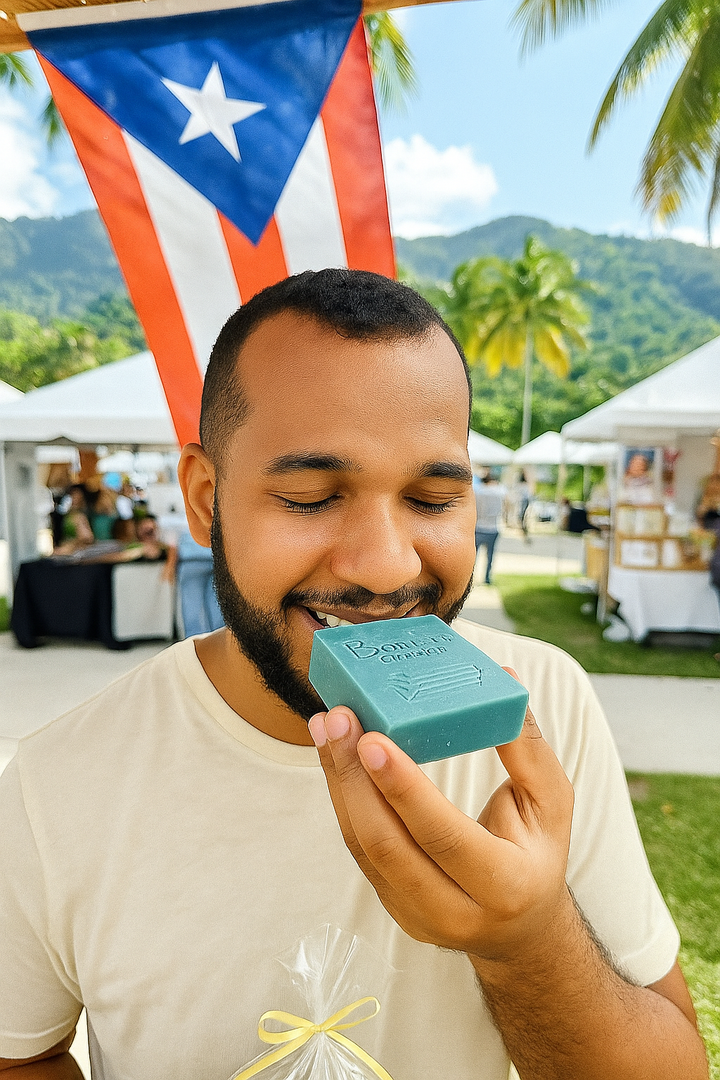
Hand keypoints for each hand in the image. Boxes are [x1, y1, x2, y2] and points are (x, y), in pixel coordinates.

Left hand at [309, 675, 574, 961]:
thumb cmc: (537, 852)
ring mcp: (418, 916)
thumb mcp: (551, 802)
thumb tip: (504, 678)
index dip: (403, 789)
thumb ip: (528, 746)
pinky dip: (344, 799)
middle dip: (354, 777)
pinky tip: (335, 757)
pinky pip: (359, 850)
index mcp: (506, 886)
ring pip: (364, 847)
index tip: (372, 738)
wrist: (522, 929)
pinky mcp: (392, 907)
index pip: (443, 837)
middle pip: (388, 844)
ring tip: (327, 727)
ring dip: (340, 782)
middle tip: (338, 718)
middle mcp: (457, 912)